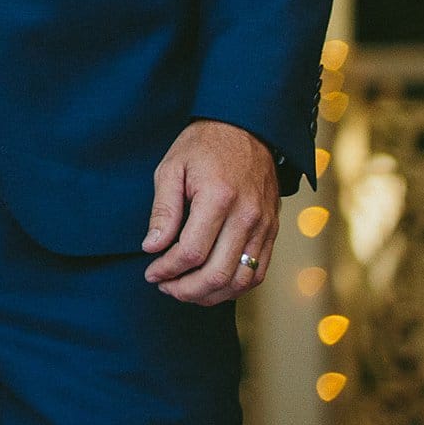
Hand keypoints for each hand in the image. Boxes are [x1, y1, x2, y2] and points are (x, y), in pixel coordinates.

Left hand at [141, 118, 278, 304]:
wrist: (247, 129)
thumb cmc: (203, 146)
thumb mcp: (172, 168)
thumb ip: (163, 211)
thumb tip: (151, 247)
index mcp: (218, 198)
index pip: (191, 252)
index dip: (167, 269)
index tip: (150, 273)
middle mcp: (246, 217)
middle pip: (218, 274)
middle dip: (186, 289)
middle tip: (165, 286)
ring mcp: (264, 227)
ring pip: (241, 280)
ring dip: (210, 295)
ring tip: (185, 290)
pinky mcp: (272, 232)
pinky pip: (258, 272)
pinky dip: (234, 287)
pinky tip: (212, 285)